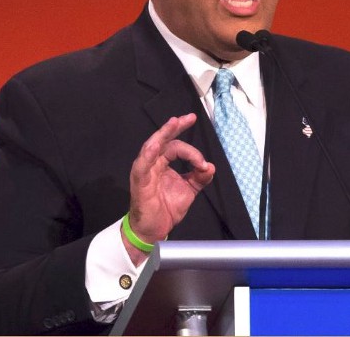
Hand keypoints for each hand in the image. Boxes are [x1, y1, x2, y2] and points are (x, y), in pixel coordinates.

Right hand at [123, 113, 214, 263]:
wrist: (155, 230)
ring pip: (152, 146)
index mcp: (163, 163)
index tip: (203, 165)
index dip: (193, 153)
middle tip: (189, 118)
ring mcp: (144, 170)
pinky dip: (148, 154)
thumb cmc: (166, 209)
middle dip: (176, 127)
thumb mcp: (189, 190)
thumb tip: (210, 166)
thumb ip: (199, 177)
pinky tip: (155, 145)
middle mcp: (153, 163)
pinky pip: (142, 165)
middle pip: (164, 140)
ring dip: (163, 134)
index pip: (176, 147)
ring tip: (174, 123)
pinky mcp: (139, 181)